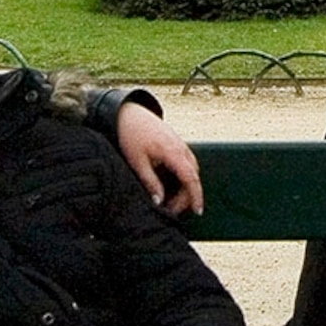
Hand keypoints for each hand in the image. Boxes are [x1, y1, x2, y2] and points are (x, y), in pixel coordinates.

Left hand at [113, 101, 203, 215]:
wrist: (128, 114)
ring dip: (185, 187)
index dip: (196, 196)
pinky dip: (183, 177)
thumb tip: (159, 202)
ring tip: (171, 201)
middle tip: (172, 211)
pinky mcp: (176, 143)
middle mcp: (181, 148)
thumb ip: (150, 182)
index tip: (197, 211)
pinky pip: (186, 163)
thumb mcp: (137, 162)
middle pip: (193, 177)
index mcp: (173, 152)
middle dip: (187, 197)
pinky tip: (171, 185)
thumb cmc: (131, 136)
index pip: (191, 178)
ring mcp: (180, 144)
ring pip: (191, 170)